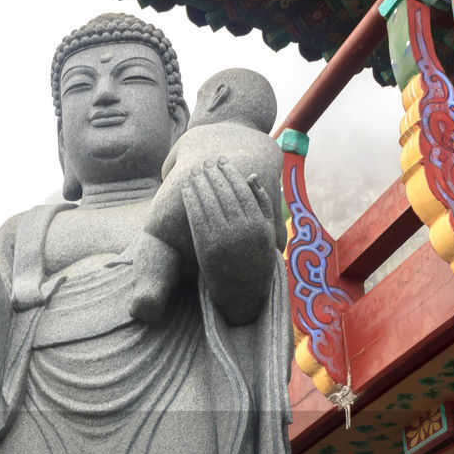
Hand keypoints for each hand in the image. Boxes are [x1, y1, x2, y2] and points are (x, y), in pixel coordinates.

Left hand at [181, 159, 276, 325]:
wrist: (241, 291)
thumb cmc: (256, 257)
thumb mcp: (267, 232)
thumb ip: (263, 203)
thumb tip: (252, 176)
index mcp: (258, 224)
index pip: (241, 190)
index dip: (230, 173)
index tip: (222, 162)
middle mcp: (241, 230)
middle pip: (224, 193)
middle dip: (213, 174)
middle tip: (205, 162)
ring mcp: (222, 239)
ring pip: (209, 202)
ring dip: (200, 183)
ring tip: (195, 172)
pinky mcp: (205, 247)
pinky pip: (196, 217)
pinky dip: (191, 200)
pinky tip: (186, 189)